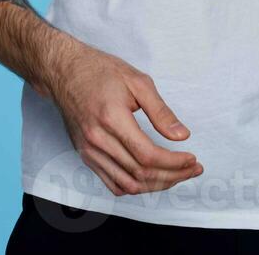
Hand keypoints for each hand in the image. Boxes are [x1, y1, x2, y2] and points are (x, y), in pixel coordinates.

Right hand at [44, 42, 201, 196]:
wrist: (65, 72)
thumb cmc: (101, 72)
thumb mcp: (138, 81)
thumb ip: (161, 111)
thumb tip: (181, 136)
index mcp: (112, 119)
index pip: (148, 155)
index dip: (174, 163)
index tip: (192, 159)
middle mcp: (97, 140)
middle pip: (140, 174)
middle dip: (172, 176)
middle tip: (192, 169)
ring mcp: (89, 151)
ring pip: (127, 184)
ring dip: (156, 185)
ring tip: (177, 175)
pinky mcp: (85, 156)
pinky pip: (112, 183)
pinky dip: (135, 187)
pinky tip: (152, 178)